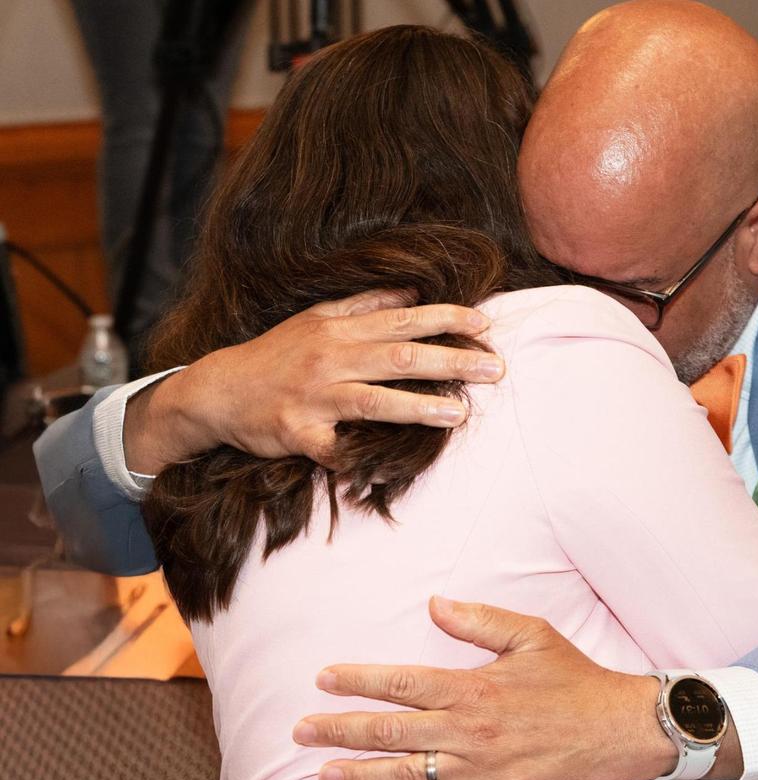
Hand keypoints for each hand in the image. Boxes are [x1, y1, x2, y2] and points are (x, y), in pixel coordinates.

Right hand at [124, 291, 504, 473]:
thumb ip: (365, 305)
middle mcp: (330, 359)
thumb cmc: (277, 354)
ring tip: (461, 413)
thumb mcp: (317, 320)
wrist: (219, 391)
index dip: (446, 321)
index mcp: (339, 330)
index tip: (484, 324)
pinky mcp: (298, 433)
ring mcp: (314, 397)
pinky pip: (334, 449)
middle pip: (399, 357)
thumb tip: (412, 293)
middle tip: (495, 369)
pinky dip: (359, 457)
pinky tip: (390, 465)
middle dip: (451, 362)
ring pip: (374, 400)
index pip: (402, 320)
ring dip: (420, 407)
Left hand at [292, 598, 678, 779]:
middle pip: (390, 731)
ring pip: (407, 776)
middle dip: (340, 730)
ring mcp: (481, 771)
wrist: (620, 728)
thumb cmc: (574, 679)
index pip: (401, 684)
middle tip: (301, 730)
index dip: (358, 681)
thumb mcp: (531, 635)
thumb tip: (434, 605)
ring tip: (323, 774)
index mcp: (473, 687)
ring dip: (360, 775)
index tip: (324, 680)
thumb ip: (479, 620)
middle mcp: (469, 730)